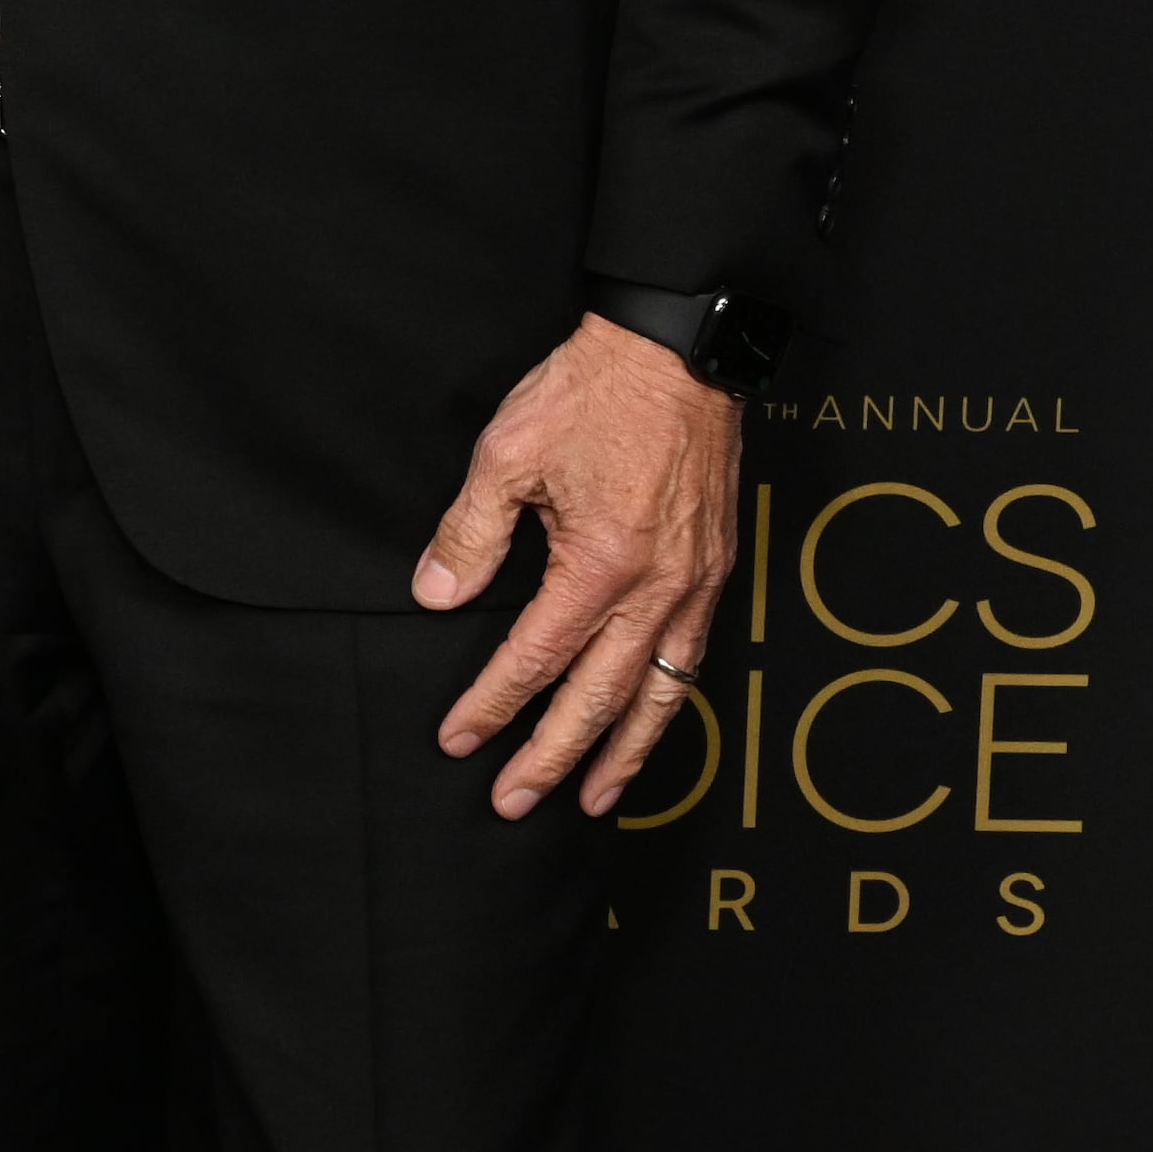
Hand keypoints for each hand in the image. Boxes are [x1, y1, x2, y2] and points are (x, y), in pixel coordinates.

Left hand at [419, 312, 740, 816]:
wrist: (677, 350)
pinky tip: (648, 721)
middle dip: (554, 755)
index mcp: (601, 564)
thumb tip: (435, 598)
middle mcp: (659, 587)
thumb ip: (470, 534)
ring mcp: (697, 583)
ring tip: (593, 797)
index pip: (536, 658)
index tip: (458, 741)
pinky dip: (669, 703)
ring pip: (663, 693)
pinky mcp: (717, 568)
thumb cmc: (591, 393)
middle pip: (602, 697)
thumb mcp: (507, 454)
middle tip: (515, 801)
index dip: (493, 705)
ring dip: (626, 752)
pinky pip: (694, 657)